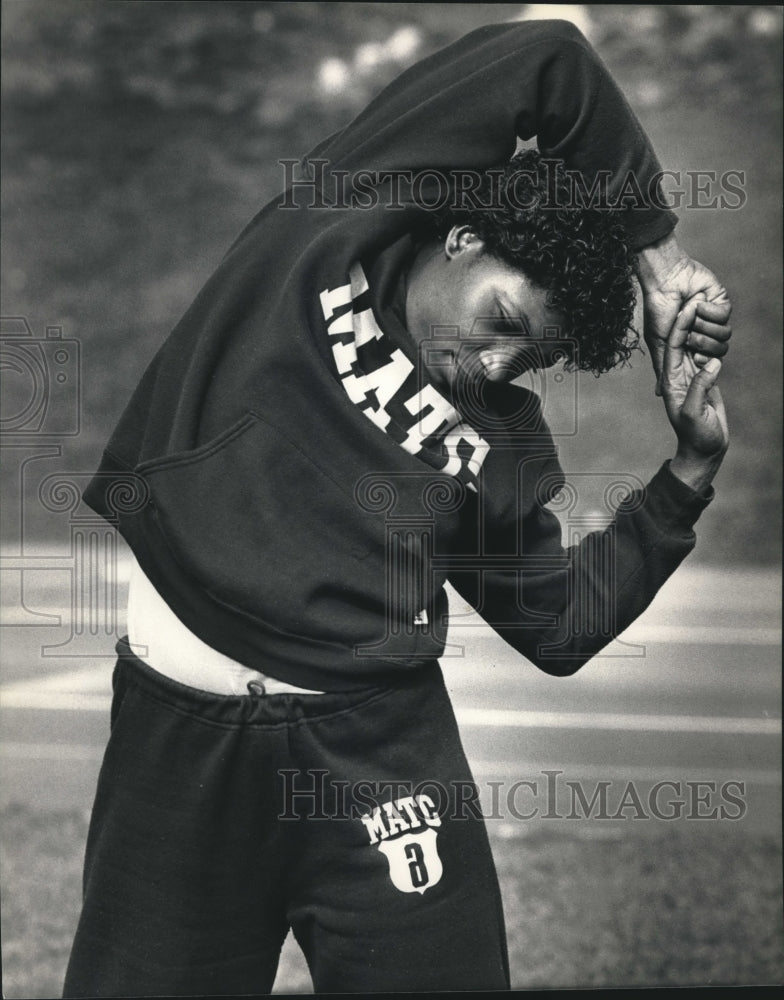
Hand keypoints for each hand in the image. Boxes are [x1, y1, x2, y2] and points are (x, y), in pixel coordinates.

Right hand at [636, 233, 731, 393]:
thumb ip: (662, 368)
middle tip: (690, 335)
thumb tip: (659, 393)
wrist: (664, 281)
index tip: (694, 358)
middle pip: (719, 352)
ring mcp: (713, 319)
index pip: (706, 363)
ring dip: (705, 327)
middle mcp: (704, 333)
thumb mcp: (659, 344)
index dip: (703, 363)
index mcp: (690, 344)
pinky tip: (698, 301)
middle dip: (703, 345)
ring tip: (692, 315)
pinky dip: (710, 311)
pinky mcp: (721, 303)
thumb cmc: (658, 310)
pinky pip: (724, 317)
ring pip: (724, 336)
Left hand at [662, 300, 728, 493]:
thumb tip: (710, 364)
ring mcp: (691, 377)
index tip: (688, 305)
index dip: (680, 325)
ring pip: (693, 345)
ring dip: (699, 327)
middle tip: (696, 296)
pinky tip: (715, 326)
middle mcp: (679, 376)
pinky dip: (710, 340)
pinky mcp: (704, 380)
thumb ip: (699, 387)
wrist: (704, 450)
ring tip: (705, 305)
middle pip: (681, 341)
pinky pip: (706, 355)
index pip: (673, 347)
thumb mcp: (693, 412)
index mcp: (672, 381)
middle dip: (688, 319)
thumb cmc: (697, 435)